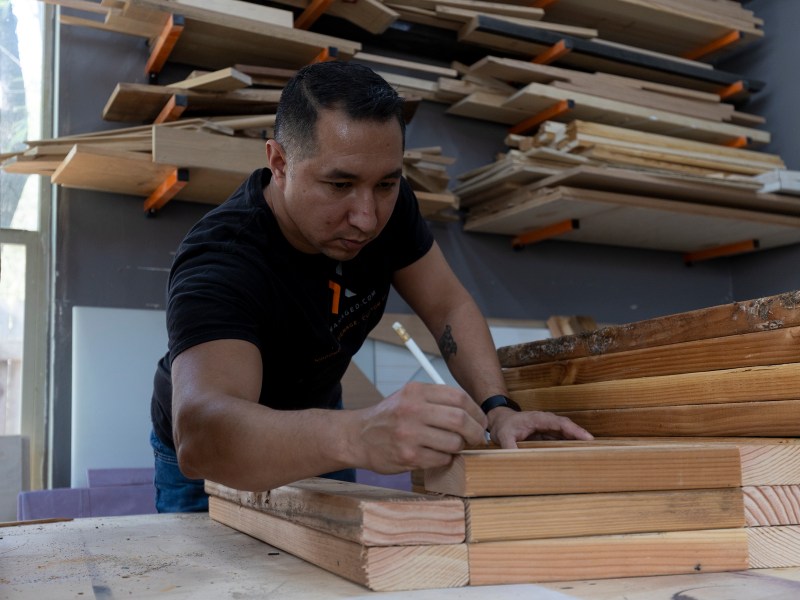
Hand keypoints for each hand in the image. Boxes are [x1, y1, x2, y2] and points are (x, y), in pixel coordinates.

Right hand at [353, 381, 487, 472]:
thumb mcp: (408, 397)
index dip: (476, 411)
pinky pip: (441, 459)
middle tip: (478, 438)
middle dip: (476, 432)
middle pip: (460, 420)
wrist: (358, 437)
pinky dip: (446, 459)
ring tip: (454, 447)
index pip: (458, 397)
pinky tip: (438, 455)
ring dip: (459, 447)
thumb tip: (472, 413)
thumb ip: (436, 400)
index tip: (480, 421)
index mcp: (416, 391)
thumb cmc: (389, 417)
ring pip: (453, 442)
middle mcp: (412, 409)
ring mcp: (409, 434)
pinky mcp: (408, 455)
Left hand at [488, 408, 592, 448]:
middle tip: (595, 449)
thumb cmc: (504, 426)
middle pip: (568, 428)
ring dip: (576, 443)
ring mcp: (548, 428)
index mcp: (540, 418)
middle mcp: (547, 422)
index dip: (575, 430)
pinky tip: (575, 456)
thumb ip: (509, 447)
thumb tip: (515, 459)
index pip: (561, 423)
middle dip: (581, 437)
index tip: (587, 438)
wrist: (501, 421)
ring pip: (566, 434)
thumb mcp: (503, 436)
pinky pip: (560, 440)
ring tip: (590, 454)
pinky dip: (568, 446)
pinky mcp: (547, 435)